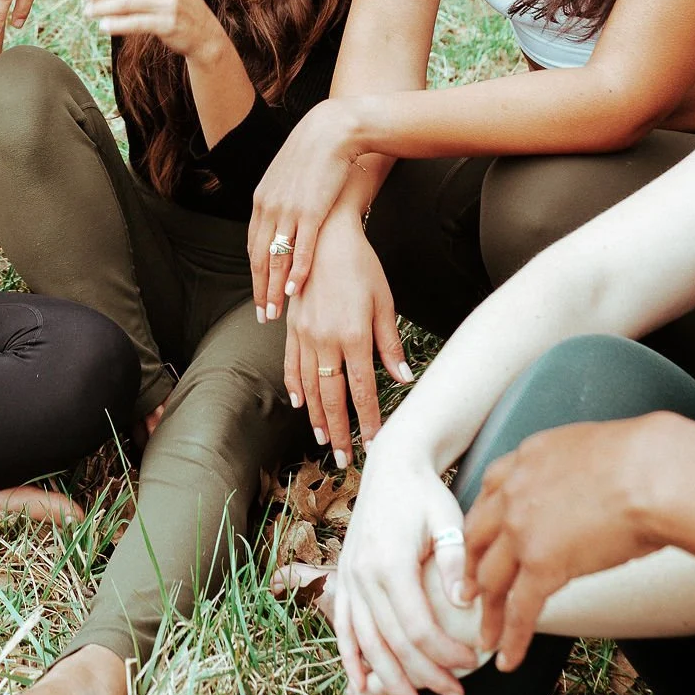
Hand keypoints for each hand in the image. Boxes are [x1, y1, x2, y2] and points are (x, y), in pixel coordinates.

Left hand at [249, 100, 365, 317]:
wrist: (332, 131)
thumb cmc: (314, 153)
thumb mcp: (287, 178)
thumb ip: (280, 201)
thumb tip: (282, 223)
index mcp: (262, 200)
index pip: (253, 247)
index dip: (255, 275)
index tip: (259, 296)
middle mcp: (269, 207)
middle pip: (260, 258)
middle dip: (260, 290)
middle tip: (263, 316)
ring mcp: (288, 210)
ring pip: (277, 258)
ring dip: (275, 289)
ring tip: (276, 312)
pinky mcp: (310, 210)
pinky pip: (301, 248)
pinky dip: (296, 271)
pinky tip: (295, 289)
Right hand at [285, 210, 412, 464]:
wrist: (324, 235)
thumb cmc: (360, 266)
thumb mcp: (384, 302)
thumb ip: (390, 343)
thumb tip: (404, 377)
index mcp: (353, 336)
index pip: (362, 391)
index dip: (368, 421)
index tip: (374, 444)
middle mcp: (326, 340)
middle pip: (332, 397)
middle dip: (338, 431)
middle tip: (342, 458)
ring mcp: (305, 334)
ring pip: (309, 386)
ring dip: (315, 416)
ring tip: (321, 440)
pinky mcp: (292, 326)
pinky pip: (291, 364)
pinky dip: (294, 386)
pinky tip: (299, 403)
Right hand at [333, 426, 481, 694]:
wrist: (391, 466)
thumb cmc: (425, 494)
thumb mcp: (448, 519)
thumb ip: (454, 562)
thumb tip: (464, 605)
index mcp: (390, 561)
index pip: (417, 627)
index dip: (444, 653)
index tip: (471, 662)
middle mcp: (364, 574)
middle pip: (393, 643)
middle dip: (425, 676)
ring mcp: (350, 578)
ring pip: (367, 644)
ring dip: (390, 681)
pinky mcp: (345, 577)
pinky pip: (344, 628)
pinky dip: (351, 659)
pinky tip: (361, 686)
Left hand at [462, 415, 668, 672]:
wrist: (650, 473)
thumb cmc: (639, 459)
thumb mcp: (585, 449)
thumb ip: (567, 471)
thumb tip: (585, 489)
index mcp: (525, 459)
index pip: (490, 494)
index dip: (483, 523)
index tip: (481, 541)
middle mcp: (513, 492)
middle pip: (478, 537)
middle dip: (470, 569)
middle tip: (467, 593)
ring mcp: (522, 530)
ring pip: (491, 579)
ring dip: (487, 612)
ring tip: (485, 636)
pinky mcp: (541, 564)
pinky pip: (519, 609)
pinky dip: (512, 638)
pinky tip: (508, 659)